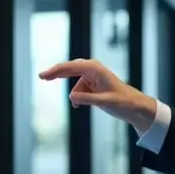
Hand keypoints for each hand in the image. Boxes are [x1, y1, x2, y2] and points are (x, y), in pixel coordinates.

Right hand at [38, 59, 157, 133]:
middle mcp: (92, 69)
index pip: (70, 67)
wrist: (133, 105)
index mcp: (94, 69)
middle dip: (56, 74)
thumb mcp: (105, 102)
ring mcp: (91, 76)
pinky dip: (78, 97)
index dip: (55, 71)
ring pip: (74, 84)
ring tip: (83, 104)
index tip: (43, 75)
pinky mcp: (92, 83)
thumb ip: (87, 99)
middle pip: (68, 69)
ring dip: (75, 95)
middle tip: (41, 77)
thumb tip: (71, 97)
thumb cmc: (122, 101)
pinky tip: (79, 104)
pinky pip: (79, 90)